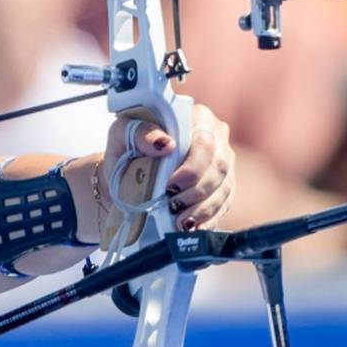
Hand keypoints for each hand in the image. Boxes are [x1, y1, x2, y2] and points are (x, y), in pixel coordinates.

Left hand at [101, 104, 235, 230]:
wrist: (125, 174)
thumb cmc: (127, 147)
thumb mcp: (123, 133)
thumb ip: (141, 132)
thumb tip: (165, 144)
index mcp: (197, 117)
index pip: (205, 142)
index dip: (192, 168)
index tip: (170, 186)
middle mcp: (216, 138)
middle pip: (219, 167)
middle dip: (196, 191)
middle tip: (172, 205)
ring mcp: (222, 163)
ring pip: (223, 188)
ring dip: (201, 209)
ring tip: (179, 222)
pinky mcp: (223, 187)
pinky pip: (223, 205)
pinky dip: (207, 219)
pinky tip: (191, 228)